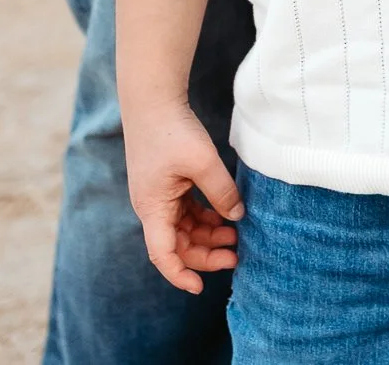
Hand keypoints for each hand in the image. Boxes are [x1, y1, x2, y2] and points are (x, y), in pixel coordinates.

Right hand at [124, 101, 244, 293]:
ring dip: (208, 236)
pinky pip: (186, 212)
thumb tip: (237, 217)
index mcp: (153, 208)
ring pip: (183, 229)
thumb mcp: (203, 163)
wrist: (153, 101)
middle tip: (236, 255)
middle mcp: (151, 207)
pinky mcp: (167, 185)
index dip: (180, 275)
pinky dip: (205, 218)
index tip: (200, 288)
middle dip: (205, 254)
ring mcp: (159, 197)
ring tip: (236, 235)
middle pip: (177, 245)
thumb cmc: (172, 131)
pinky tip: (226, 216)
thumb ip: (221, 193)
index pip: (163, 254)